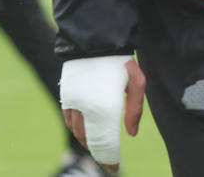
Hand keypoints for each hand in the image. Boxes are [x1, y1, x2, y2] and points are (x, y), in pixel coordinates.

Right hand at [60, 55, 145, 173]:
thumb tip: (132, 133)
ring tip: (97, 145)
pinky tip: (84, 129)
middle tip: (107, 158)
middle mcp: (86, 109)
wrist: (96, 39)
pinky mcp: (66, 96)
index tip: (115, 169)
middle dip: (98, 151)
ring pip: (77, 131)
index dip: (109, 159)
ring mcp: (74, 103)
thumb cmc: (121, 61)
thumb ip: (135, 108)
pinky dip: (76, 129)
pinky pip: (68, 120)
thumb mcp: (137, 81)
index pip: (105, 143)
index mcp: (105, 108)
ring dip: (86, 141)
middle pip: (89, 140)